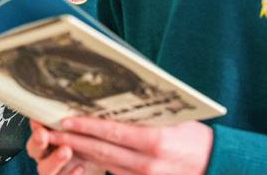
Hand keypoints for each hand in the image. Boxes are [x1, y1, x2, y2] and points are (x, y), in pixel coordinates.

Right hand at [27, 120, 104, 174]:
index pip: (36, 129)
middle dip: (37, 142)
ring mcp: (54, 169)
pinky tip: (80, 167)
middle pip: (34, 149)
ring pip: (45, 169)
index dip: (35, 125)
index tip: (38, 120)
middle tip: (43, 135)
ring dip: (53, 160)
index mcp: (49, 135)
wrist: (102, 161)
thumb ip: (75, 114)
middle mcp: (47, 154)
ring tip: (66, 151)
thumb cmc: (88, 136)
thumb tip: (75, 93)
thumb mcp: (82, 123)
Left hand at [44, 118, 213, 174]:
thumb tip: (116, 98)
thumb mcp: (172, 118)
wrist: (214, 165)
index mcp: (154, 140)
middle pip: (102, 150)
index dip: (86, 127)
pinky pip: (115, 173)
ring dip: (81, 152)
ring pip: (104, 163)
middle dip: (74, 141)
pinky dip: (98, 163)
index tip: (65, 121)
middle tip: (52, 132)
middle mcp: (147, 162)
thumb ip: (144, 113)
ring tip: (61, 141)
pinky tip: (83, 154)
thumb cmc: (193, 135)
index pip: (111, 132)